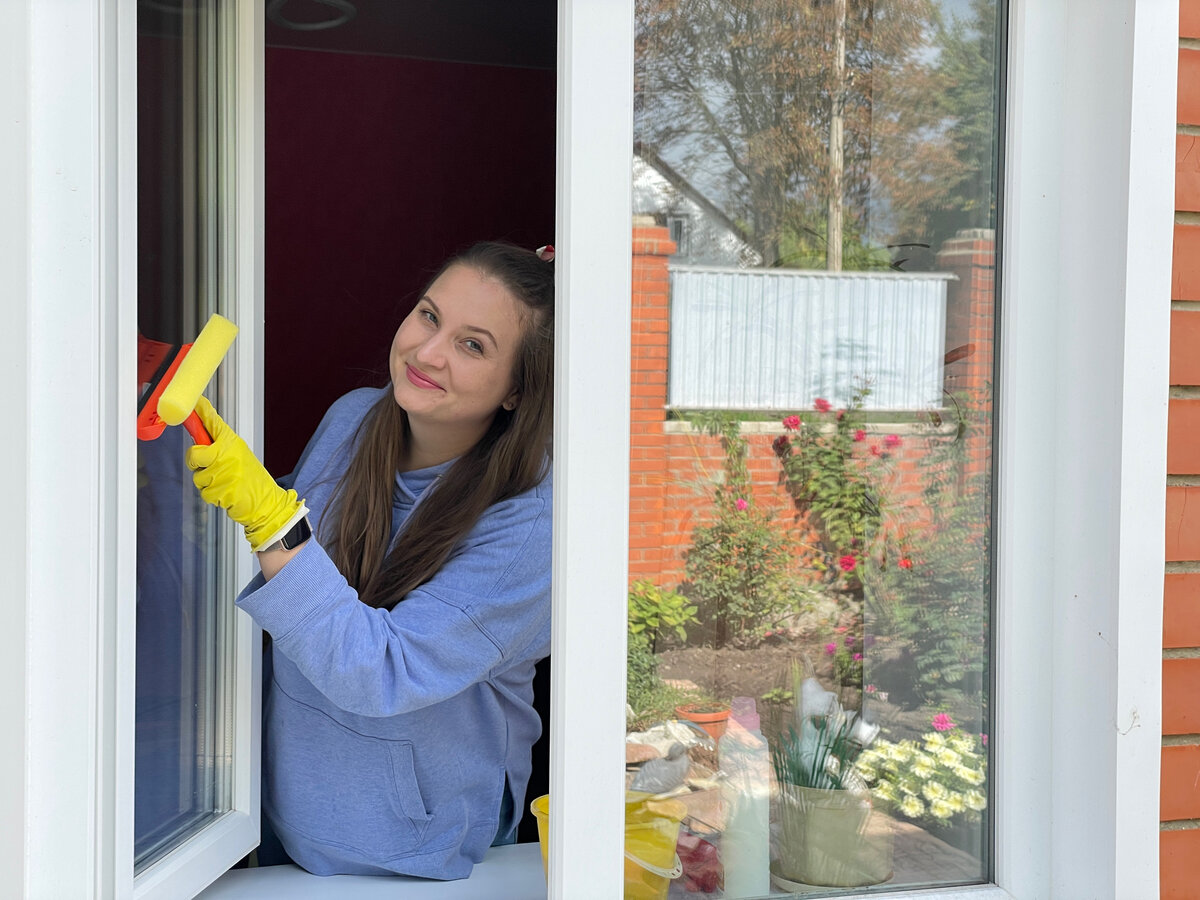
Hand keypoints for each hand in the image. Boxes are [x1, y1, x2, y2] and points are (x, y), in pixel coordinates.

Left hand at [185, 396, 306, 551]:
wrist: (267, 502)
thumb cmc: (251, 479)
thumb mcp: (239, 455)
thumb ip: (220, 446)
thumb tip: (198, 439)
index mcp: (232, 442)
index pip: (212, 422)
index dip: (200, 412)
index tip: (192, 402)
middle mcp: (227, 454)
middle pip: (194, 454)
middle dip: (196, 463)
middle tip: (207, 466)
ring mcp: (224, 472)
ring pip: (198, 477)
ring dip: (207, 483)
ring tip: (224, 483)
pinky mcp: (221, 490)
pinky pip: (204, 492)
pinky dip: (213, 496)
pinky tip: (227, 494)